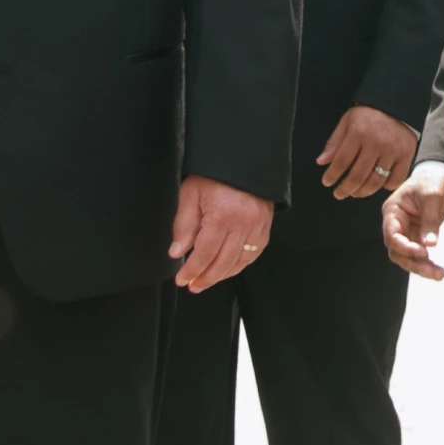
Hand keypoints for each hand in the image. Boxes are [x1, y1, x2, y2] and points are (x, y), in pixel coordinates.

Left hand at [168, 175, 273, 292]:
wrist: (242, 158)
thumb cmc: (215, 173)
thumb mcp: (191, 194)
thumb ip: (184, 226)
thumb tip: (177, 252)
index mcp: (222, 216)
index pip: (204, 254)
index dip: (191, 270)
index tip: (182, 279)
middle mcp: (243, 224)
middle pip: (223, 263)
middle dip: (206, 278)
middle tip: (193, 286)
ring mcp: (257, 225)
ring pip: (241, 261)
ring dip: (223, 275)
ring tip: (208, 280)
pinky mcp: (265, 224)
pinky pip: (256, 252)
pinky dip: (242, 263)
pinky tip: (230, 267)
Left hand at [317, 105, 418, 199]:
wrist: (396, 104)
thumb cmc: (369, 113)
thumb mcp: (347, 121)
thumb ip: (334, 142)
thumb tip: (321, 162)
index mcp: (359, 133)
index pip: (342, 162)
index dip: (332, 175)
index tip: (327, 182)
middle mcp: (376, 143)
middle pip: (358, 175)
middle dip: (345, 189)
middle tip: (339, 194)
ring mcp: (393, 150)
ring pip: (376, 181)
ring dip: (363, 191)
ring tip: (355, 193)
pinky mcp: (406, 154)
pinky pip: (396, 179)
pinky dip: (386, 186)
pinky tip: (378, 185)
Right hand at [383, 169, 443, 280]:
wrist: (440, 178)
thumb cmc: (432, 182)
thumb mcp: (432, 196)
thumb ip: (430, 220)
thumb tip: (430, 244)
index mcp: (393, 212)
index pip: (392, 236)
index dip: (405, 247)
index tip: (423, 252)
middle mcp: (396, 225)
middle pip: (398, 251)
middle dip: (414, 263)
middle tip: (433, 272)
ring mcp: (406, 232)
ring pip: (407, 257)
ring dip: (422, 268)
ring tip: (440, 274)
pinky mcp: (416, 237)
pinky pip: (418, 255)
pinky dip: (427, 263)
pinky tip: (439, 271)